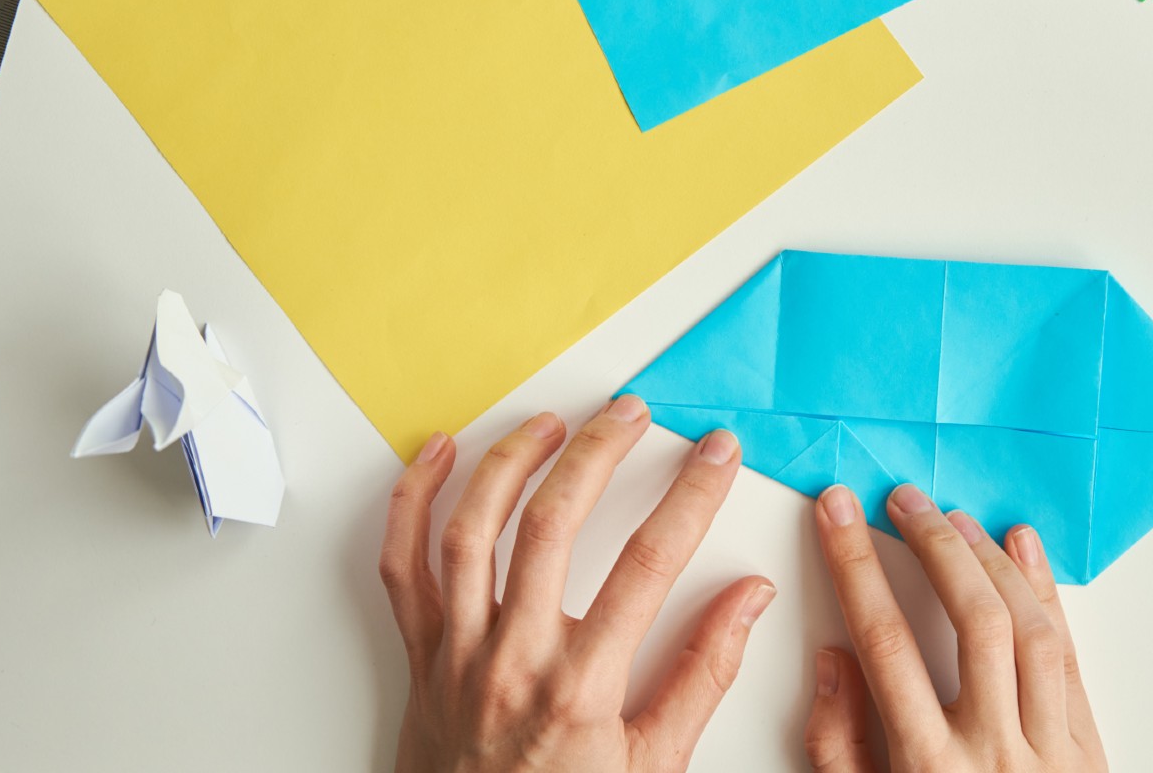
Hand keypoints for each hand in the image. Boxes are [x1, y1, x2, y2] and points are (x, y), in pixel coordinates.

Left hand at [380, 395, 775, 772]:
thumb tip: (749, 599)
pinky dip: (413, 500)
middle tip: (633, 415)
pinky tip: (438, 453)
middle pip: (553, 526)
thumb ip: (702, 675)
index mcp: (581, 690)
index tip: (716, 454)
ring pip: (472, 531)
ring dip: (511, 463)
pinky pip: (403, 564)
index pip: (648, 565)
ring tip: (550, 423)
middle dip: (599, 454)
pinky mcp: (420, 654)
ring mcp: (459, 652)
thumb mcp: (655, 765)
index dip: (690, 497)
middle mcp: (514, 660)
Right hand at [805, 483, 1108, 771]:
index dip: (856, 565)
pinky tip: (1023, 548)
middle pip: (971, 620)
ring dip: (991, 560)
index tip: (837, 512)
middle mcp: (995, 753)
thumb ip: (838, 745)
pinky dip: (1048, 594)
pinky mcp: (1091, 752)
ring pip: (1032, 629)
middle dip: (932, 545)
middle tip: (902, 498)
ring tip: (956, 517)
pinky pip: (1072, 658)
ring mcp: (1052, 752)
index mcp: (928, 771)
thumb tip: (834, 657)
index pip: (886, 640)